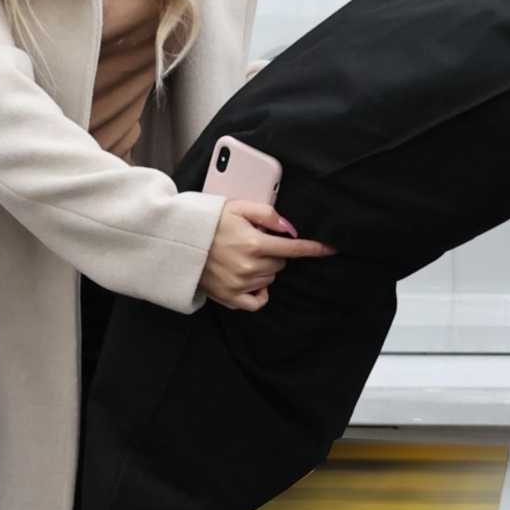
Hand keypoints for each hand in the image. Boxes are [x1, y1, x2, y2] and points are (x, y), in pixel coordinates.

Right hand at [200, 200, 336, 311]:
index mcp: (254, 243)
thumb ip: (268, 214)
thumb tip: (290, 227)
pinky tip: (250, 281)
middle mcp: (249, 267)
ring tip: (241, 257)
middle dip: (273, 253)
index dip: (314, 248)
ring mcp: (240, 284)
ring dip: (263, 269)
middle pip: (281, 264)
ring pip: (270, 279)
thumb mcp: (238, 207)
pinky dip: (258, 292)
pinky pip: (257, 301)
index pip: (294, 248)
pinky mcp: (230, 297)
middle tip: (252, 243)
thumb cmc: (209, 222)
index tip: (330, 249)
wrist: (179, 241)